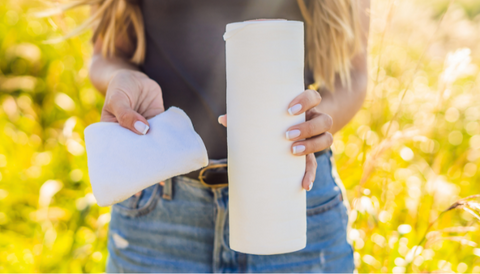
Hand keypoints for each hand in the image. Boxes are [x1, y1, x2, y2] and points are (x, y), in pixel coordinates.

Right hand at [102, 69, 164, 196]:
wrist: (134, 76)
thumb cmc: (119, 87)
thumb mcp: (118, 100)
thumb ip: (127, 114)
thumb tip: (143, 130)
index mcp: (114, 134)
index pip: (116, 156)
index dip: (122, 170)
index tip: (129, 183)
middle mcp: (129, 135)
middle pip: (136, 155)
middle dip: (144, 168)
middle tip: (152, 181)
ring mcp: (144, 130)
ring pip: (152, 147)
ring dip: (159, 158)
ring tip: (166, 173)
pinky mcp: (157, 123)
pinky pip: (164, 135)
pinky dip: (169, 143)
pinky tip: (176, 154)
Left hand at [218, 89, 332, 190]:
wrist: (282, 134)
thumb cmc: (269, 120)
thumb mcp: (262, 117)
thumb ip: (246, 117)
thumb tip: (223, 119)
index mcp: (304, 107)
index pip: (313, 96)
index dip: (305, 101)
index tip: (289, 110)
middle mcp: (314, 120)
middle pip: (325, 120)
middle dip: (307, 127)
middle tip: (287, 135)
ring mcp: (315, 138)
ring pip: (327, 138)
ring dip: (312, 145)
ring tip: (292, 150)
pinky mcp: (311, 156)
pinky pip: (315, 165)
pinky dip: (310, 175)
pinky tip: (304, 184)